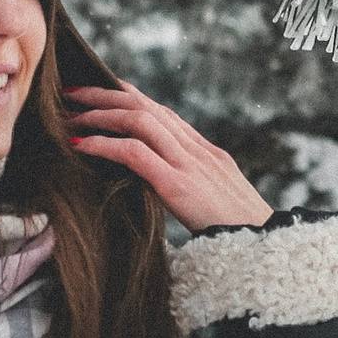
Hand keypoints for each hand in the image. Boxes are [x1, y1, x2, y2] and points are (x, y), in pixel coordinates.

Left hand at [63, 83, 272, 233]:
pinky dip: (104, 145)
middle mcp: (197, 151)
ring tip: (70, 117)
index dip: (130, 97)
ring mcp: (189, 164)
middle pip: (146, 106)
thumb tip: (163, 189)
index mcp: (207, 153)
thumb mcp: (218, 203)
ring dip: (99, 115)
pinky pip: (134, 153)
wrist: (267, 248)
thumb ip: (194, 188)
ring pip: (139, 121)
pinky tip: (80, 146)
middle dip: (106, 95)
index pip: (163, 112)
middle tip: (73, 91)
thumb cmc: (242, 235)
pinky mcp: (178, 185)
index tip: (102, 90)